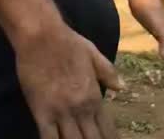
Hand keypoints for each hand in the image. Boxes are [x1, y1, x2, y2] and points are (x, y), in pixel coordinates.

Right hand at [15, 20, 120, 137]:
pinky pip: (49, 138)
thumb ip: (108, 72)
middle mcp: (80, 109)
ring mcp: (60, 112)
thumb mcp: (92, 53)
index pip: (107, 131)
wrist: (41, 34)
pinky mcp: (41, 112)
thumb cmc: (67, 42)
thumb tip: (122, 87)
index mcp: (94, 97)